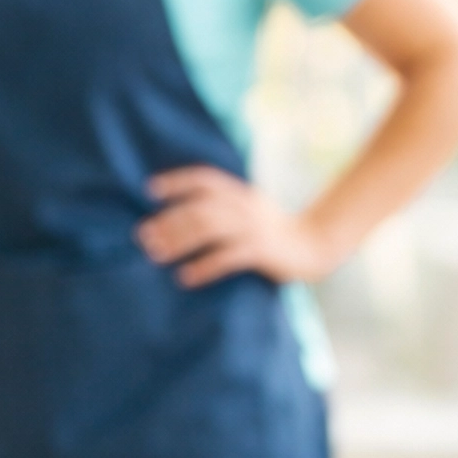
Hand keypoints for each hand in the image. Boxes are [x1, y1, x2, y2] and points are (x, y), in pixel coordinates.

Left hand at [136, 167, 335, 287]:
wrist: (314, 244)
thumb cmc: (272, 229)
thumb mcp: (248, 208)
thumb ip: (221, 205)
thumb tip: (178, 215)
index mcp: (239, 193)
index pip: (204, 180)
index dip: (177, 182)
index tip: (150, 190)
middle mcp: (245, 206)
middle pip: (200, 208)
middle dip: (169, 220)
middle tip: (143, 236)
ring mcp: (254, 228)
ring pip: (210, 229)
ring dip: (180, 241)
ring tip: (156, 255)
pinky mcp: (261, 252)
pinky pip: (228, 258)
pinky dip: (204, 266)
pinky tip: (185, 277)